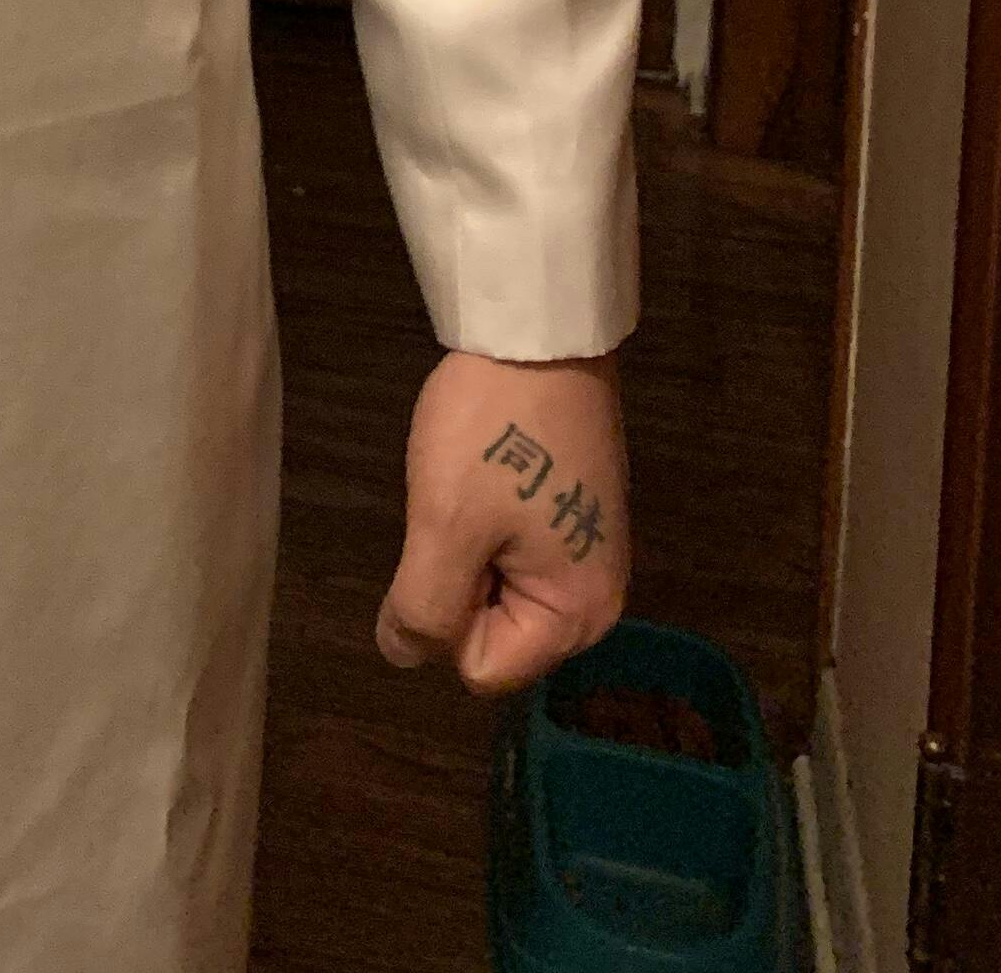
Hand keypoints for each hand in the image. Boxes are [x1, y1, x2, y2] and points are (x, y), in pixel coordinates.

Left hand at [375, 348, 628, 698]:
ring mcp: (588, 556)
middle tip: (466, 508)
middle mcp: (598, 602)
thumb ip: (424, 607)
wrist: (537, 333)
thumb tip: (402, 656)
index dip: (446, 611)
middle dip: (461, 580)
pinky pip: (510, 554)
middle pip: (493, 634)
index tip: (455, 538)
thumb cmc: (493, 429)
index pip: (482, 667)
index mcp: (579, 616)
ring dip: (469, 548)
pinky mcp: (573, 518)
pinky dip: (486, 523)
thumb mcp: (445, 524)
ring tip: (476, 488)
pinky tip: (489, 475)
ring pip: (494, 590)